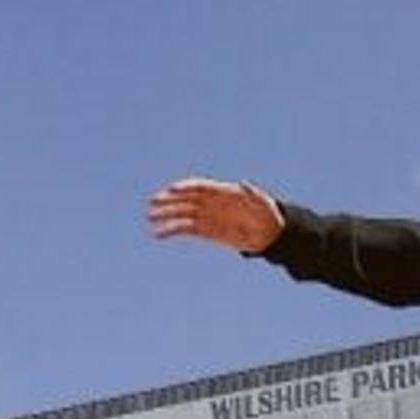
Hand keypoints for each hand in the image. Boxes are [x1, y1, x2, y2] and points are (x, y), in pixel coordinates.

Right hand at [147, 177, 284, 252]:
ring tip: (150, 218)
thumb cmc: (268, 214)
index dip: (185, 187)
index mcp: (222, 192)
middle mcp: (211, 202)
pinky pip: (184, 228)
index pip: (199, 187)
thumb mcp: (264, 203)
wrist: (269, 234)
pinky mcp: (205, 230)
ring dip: (165, 215)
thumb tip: (245, 184)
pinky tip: (159, 234)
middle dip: (169, 200)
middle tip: (152, 203)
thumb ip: (254, 194)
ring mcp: (207, 216)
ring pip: (181, 213)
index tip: (172, 190)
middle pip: (185, 198)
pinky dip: (171, 230)